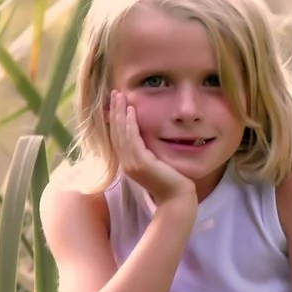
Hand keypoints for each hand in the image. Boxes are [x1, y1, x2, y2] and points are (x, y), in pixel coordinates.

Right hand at [110, 91, 194, 211]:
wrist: (176, 198)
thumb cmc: (171, 181)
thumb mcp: (156, 162)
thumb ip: (148, 151)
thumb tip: (148, 136)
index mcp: (128, 163)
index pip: (117, 137)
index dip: (115, 119)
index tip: (116, 102)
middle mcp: (126, 163)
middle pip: (115, 132)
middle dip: (115, 111)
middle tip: (115, 93)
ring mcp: (131, 164)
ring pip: (121, 133)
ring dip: (120, 113)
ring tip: (121, 96)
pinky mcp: (140, 163)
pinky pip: (132, 139)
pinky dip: (130, 124)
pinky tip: (131, 111)